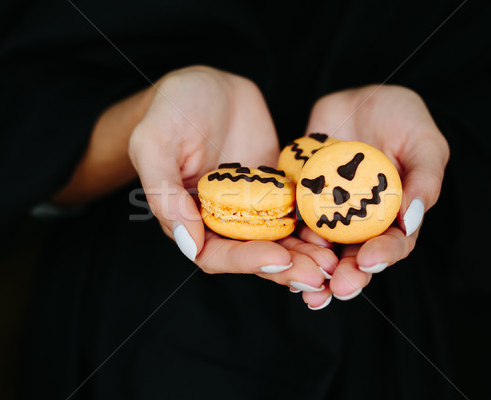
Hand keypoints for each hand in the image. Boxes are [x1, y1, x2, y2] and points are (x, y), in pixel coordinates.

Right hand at [129, 66, 334, 290]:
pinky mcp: (275, 190)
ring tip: (333, 263)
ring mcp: (251, 205)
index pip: (215, 254)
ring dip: (305, 255)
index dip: (246, 261)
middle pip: (253, 255)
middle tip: (319, 276)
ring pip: (279, 240)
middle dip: (286, 267)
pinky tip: (337, 232)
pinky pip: (296, 212)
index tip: (279, 258)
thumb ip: (163, 191)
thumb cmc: (171, 108)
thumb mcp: (154, 141)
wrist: (207, 85)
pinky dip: (314, 226)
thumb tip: (187, 242)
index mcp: (188, 218)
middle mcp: (221, 219)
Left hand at [299, 85, 449, 308]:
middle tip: (338, 288)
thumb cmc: (403, 118)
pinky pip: (291, 221)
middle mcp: (361, 221)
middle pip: (354, 257)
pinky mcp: (303, 197)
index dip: (382, 255)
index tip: (368, 260)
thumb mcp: (425, 143)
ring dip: (313, 269)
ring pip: (320, 248)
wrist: (362, 97)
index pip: (392, 244)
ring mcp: (330, 211)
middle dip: (347, 276)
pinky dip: (285, 239)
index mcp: (395, 216)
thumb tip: (410, 221)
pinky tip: (277, 252)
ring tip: (304, 285)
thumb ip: (424, 181)